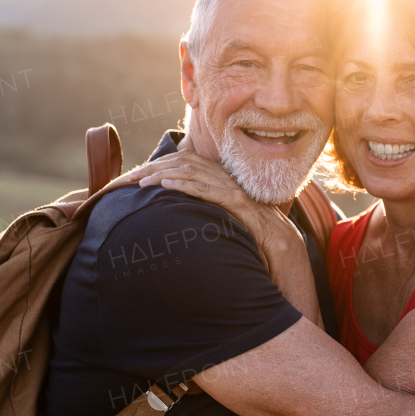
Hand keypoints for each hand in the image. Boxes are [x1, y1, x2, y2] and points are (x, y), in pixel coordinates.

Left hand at [122, 150, 303, 273]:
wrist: (287, 252)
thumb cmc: (256, 243)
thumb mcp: (223, 226)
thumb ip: (205, 217)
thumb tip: (179, 222)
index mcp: (222, 183)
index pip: (186, 164)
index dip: (159, 166)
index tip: (135, 177)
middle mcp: (228, 181)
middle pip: (185, 163)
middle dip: (154, 168)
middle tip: (127, 178)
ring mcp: (235, 191)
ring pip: (194, 172)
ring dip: (163, 175)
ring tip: (139, 182)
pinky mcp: (241, 204)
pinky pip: (209, 190)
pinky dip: (185, 186)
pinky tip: (165, 187)